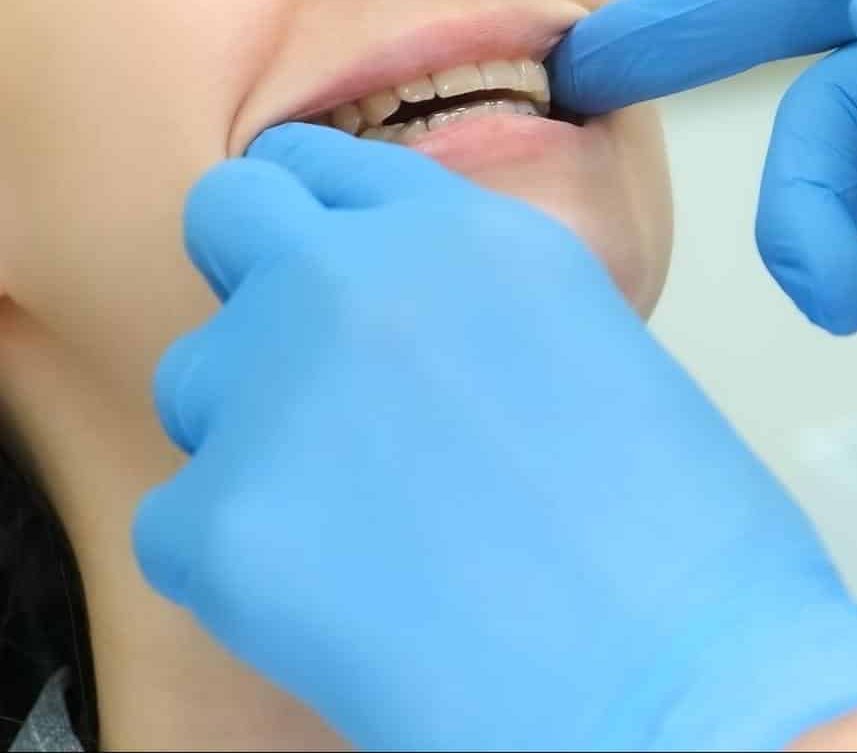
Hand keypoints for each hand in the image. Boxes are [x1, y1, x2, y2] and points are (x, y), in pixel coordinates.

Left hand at [134, 124, 856, 750]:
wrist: (681, 687)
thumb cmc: (673, 546)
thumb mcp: (584, 340)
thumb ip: (465, 300)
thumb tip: (393, 329)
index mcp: (461, 228)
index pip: (319, 169)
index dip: (316, 228)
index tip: (323, 276)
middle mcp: (350, 278)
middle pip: (224, 221)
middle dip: (249, 286)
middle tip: (306, 385)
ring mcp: (274, 390)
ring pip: (191, 383)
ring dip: (248, 439)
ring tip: (360, 527)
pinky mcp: (221, 521)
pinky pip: (175, 524)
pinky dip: (235, 569)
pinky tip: (341, 604)